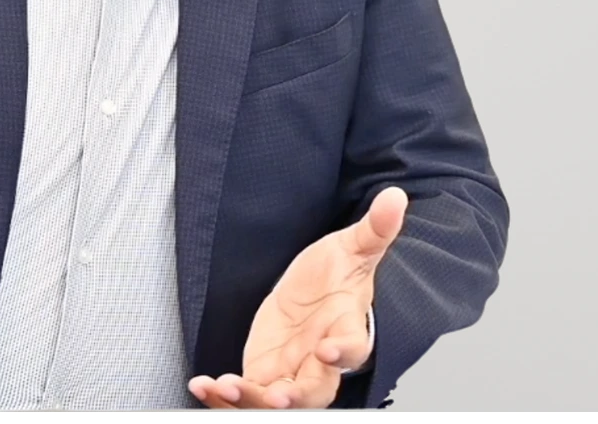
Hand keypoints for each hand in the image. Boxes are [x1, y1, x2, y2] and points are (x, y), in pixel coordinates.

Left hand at [188, 186, 406, 409]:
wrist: (317, 294)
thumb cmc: (339, 275)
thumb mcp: (353, 247)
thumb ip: (374, 229)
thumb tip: (395, 196)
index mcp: (346, 330)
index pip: (352, 347)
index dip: (343, 352)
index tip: (327, 349)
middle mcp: (321, 363)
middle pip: (314, 392)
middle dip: (294, 399)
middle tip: (275, 399)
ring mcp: (293, 372)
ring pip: (277, 401)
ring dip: (251, 402)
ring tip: (224, 391)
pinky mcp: (266, 373)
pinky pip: (247, 394)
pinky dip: (225, 397)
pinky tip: (202, 386)